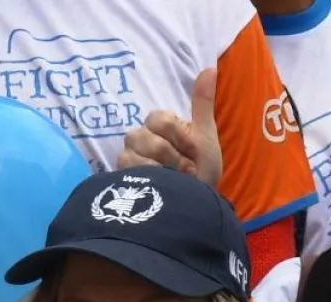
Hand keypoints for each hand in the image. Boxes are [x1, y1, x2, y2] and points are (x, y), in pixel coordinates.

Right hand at [117, 67, 221, 187]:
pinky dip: (149, 178)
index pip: (159, 119)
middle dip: (173, 158)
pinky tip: (159, 186)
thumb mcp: (205, 137)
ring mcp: (128, 156)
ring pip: (137, 154)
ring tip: (174, 181)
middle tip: (185, 170)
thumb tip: (210, 68)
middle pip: (149, 138)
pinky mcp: (120, 175)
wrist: (193, 204)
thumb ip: (203, 105)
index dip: (180, 138)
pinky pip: (128, 169)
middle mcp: (139, 137)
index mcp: (159, 124)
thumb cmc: (201, 170)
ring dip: (163, 171)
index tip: (193, 152)